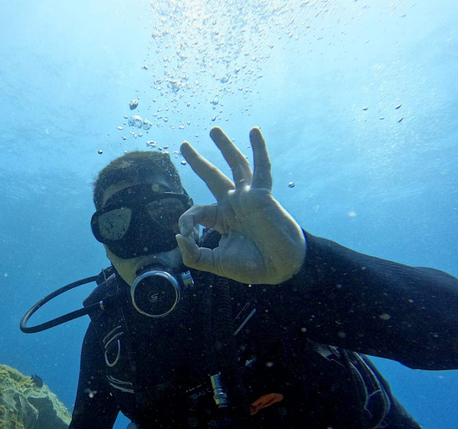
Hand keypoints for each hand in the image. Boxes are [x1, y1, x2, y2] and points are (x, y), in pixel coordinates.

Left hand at [175, 127, 305, 284]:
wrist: (279, 268)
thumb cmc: (251, 266)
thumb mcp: (214, 263)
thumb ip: (193, 254)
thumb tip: (178, 236)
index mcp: (221, 219)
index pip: (196, 211)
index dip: (185, 221)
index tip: (187, 236)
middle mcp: (234, 204)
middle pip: (212, 176)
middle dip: (197, 161)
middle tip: (184, 145)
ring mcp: (248, 197)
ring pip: (235, 166)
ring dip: (225, 147)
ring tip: (214, 130)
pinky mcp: (262, 195)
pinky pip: (262, 168)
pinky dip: (259, 149)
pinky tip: (254, 132)